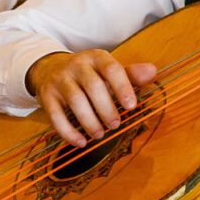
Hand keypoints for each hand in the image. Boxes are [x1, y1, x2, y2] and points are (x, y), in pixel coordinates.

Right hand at [26, 50, 156, 147]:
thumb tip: (152, 71)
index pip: (112, 68)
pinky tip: (81, 142)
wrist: (49, 69)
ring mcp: (60, 80)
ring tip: (100, 135)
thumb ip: (130, 74)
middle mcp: (76, 65)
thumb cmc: (88, 74)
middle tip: (115, 125)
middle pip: (93, 86)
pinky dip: (68, 132)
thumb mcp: (107, 70)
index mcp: (96, 57)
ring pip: (76, 101)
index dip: (123, 87)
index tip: (131, 106)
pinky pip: (56, 116)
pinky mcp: (46, 96)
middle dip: (106, 109)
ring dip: (90, 122)